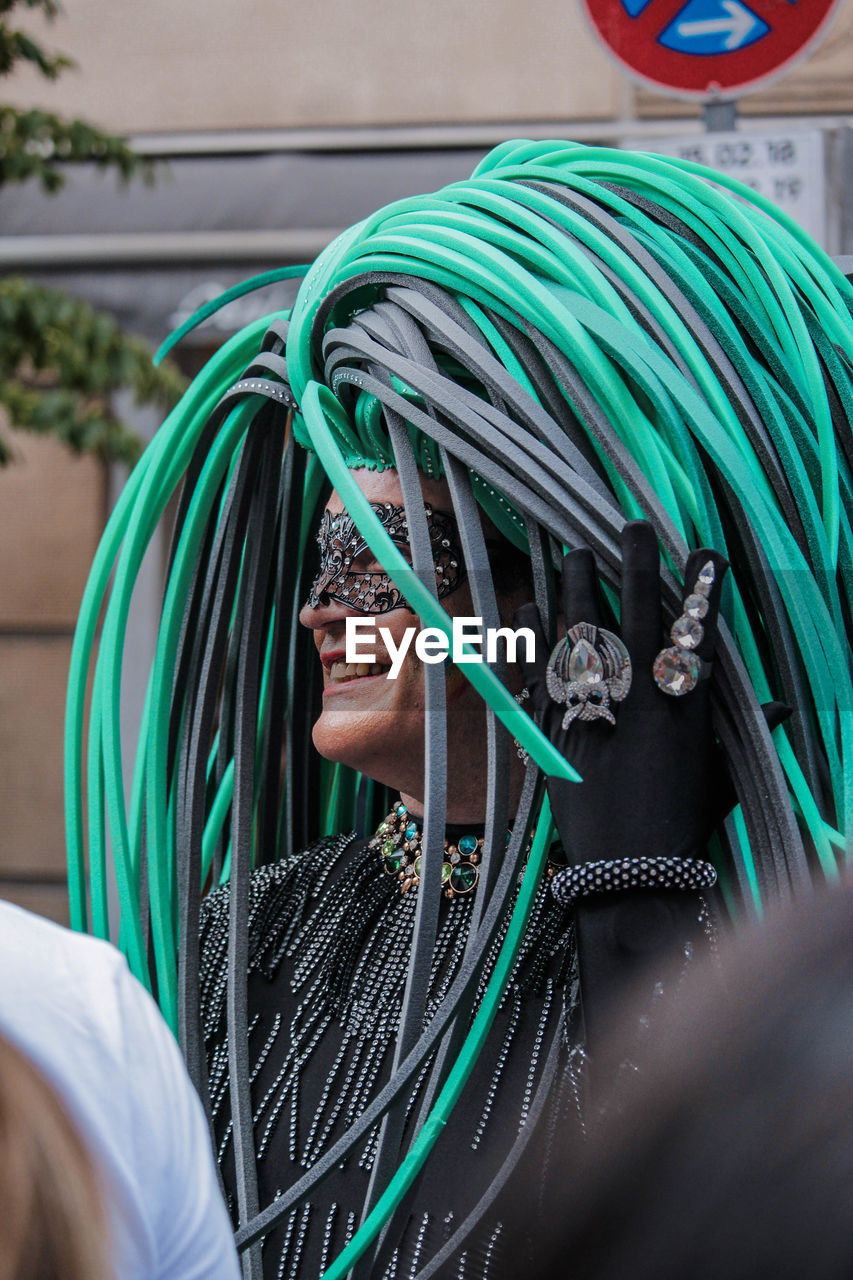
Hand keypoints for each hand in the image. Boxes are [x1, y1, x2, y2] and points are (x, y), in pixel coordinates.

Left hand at [515, 521, 730, 1065]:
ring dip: (576, 591)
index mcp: (685, 711)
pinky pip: (537, 677)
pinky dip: (530, 644)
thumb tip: (784, 707)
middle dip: (636, 568)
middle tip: (629, 526)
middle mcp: (640, 704)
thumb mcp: (720, 778)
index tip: (703, 552)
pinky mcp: (553, 736)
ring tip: (570, 553)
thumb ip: (745, 735)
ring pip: (582, 637)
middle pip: (637, 620)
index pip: (697, 635)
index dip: (701, 590)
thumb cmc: (682, 827)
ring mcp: (593, 715)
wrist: (628, 876)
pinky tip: (526, 609)